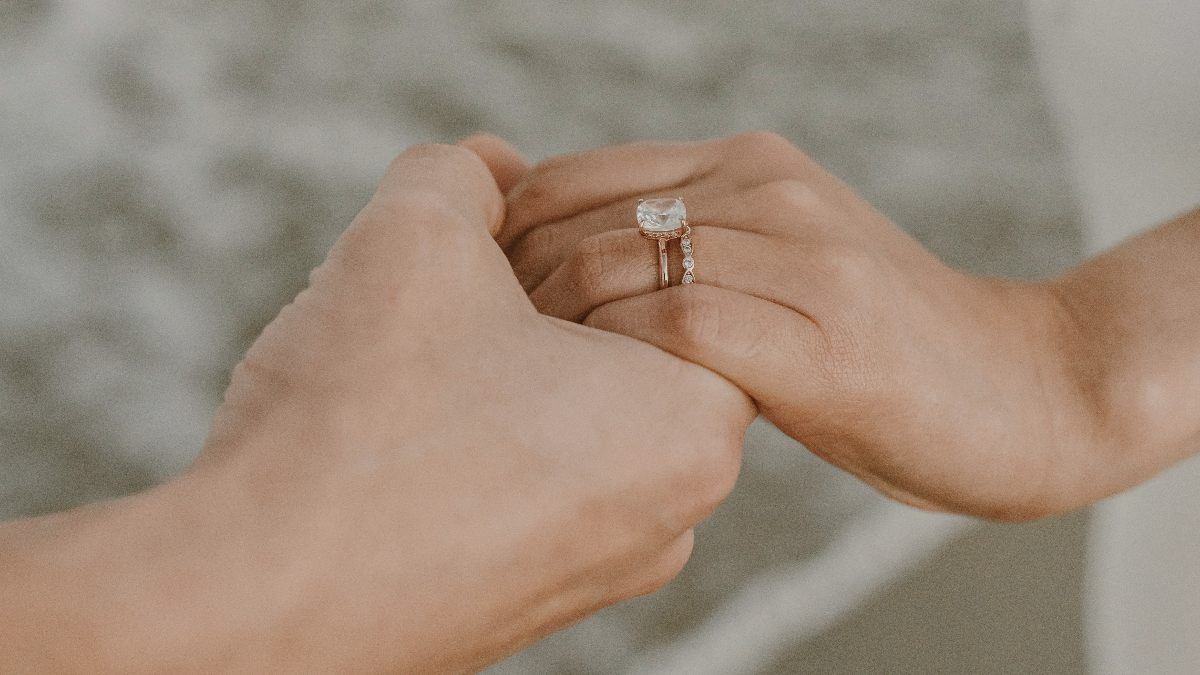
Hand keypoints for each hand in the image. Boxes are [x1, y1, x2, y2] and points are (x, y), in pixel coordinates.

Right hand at [4, 139, 753, 673]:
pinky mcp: (535, 604)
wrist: (257, 600)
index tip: (486, 251)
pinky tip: (396, 434)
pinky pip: (526, 486)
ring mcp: (606, 569)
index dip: (566, 239)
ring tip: (406, 368)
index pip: (666, 281)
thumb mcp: (414, 238)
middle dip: (530, 301)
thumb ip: (464, 174)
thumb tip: (487, 165)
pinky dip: (473, 441)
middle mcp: (674, 514)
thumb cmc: (359, 423)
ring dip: (495, 368)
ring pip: (564, 418)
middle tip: (442, 297)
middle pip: (616, 350)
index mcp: (694, 424)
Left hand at [503, 131, 1104, 520]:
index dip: (505, 242)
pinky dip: (620, 361)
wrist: (1022, 386)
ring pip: (615, 267)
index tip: (482, 310)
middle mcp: (765, 187)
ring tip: (532, 390)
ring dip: (552, 332)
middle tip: (485, 359)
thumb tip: (571, 275)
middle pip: (575, 221)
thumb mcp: (779, 263)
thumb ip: (693, 249)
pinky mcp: (825, 337)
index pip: (572, 180)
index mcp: (746, 163)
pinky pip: (677, 328)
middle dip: (509, 293)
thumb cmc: (880, 343)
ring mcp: (800, 254)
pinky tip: (608, 406)